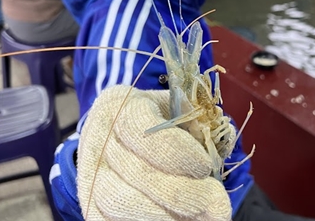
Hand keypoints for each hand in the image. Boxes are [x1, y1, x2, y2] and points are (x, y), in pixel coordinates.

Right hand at [77, 85, 231, 220]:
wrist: (128, 144)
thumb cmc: (164, 123)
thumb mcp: (181, 111)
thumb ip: (200, 122)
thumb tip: (224, 137)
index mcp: (119, 105)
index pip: (138, 125)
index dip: (174, 150)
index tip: (205, 166)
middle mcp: (97, 138)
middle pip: (132, 171)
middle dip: (180, 192)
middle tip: (218, 204)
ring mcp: (89, 175)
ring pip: (118, 202)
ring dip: (165, 215)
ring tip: (205, 217)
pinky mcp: (90, 207)